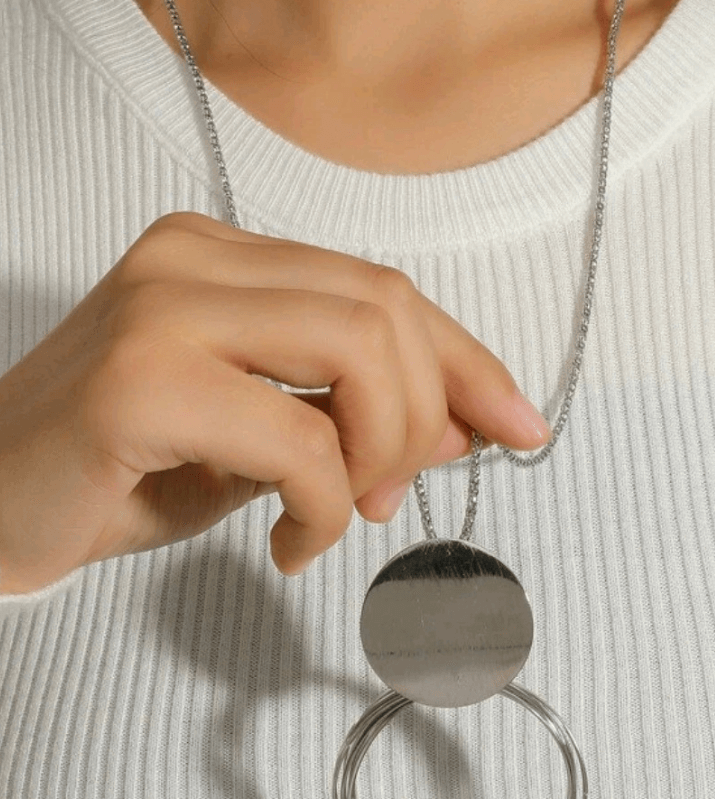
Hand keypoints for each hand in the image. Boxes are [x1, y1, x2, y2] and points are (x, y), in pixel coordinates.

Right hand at [0, 211, 548, 590]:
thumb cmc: (114, 472)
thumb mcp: (256, 436)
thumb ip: (347, 414)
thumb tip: (465, 424)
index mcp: (217, 255)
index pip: (379, 286)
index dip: (466, 358)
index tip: (517, 422)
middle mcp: (191, 259)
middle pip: (385, 305)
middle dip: (430, 411)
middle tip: (395, 491)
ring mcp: (162, 308)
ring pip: (360, 348)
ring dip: (383, 450)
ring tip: (344, 511)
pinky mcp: (140, 381)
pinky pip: (299, 438)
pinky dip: (323, 507)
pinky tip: (290, 543)